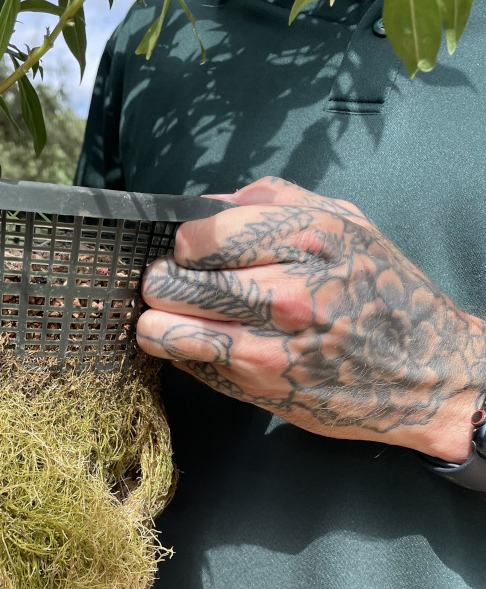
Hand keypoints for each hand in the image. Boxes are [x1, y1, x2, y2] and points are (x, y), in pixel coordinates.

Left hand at [137, 177, 485, 463]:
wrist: (428, 373)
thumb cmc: (384, 294)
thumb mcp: (347, 224)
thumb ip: (275, 201)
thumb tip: (211, 202)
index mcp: (304, 238)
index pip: (195, 235)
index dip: (186, 244)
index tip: (195, 254)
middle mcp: (282, 292)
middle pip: (168, 281)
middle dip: (165, 281)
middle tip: (177, 286)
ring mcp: (266, 345)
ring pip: (161, 328)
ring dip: (160, 321)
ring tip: (175, 317)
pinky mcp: (258, 387)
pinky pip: (184, 363)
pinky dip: (181, 352)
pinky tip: (202, 344)